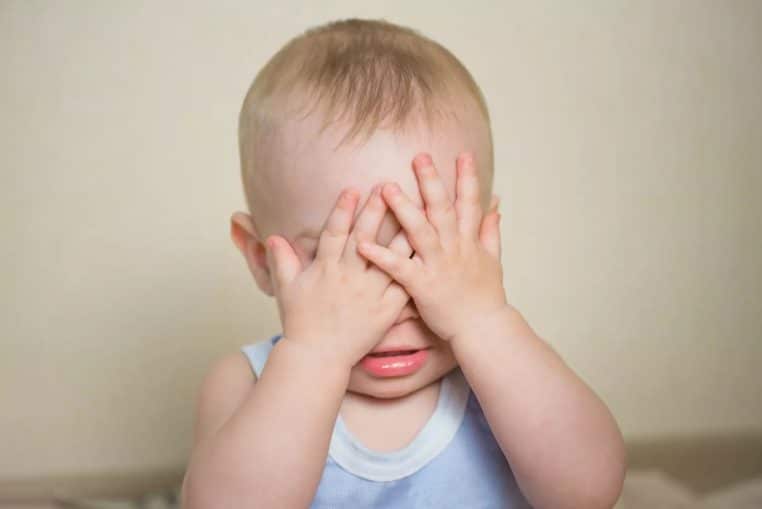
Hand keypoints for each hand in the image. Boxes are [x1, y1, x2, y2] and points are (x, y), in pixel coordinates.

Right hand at [264, 185, 412, 368]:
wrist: (318, 358)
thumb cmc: (301, 323)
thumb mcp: (287, 289)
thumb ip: (282, 260)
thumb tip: (272, 236)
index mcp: (326, 269)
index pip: (335, 233)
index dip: (343, 210)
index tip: (352, 189)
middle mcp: (349, 278)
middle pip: (365, 238)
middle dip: (375, 211)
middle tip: (387, 187)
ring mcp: (369, 294)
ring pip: (389, 258)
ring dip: (401, 233)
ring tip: (415, 211)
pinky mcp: (386, 310)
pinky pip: (403, 286)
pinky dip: (415, 268)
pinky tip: (428, 251)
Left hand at [357, 152, 508, 342]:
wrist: (482, 328)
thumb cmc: (485, 295)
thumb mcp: (493, 260)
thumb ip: (491, 231)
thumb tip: (496, 205)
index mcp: (469, 241)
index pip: (469, 204)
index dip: (467, 178)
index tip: (463, 154)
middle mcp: (454, 248)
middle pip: (442, 210)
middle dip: (431, 182)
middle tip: (419, 157)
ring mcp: (438, 266)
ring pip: (420, 232)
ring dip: (403, 209)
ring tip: (385, 188)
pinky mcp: (422, 285)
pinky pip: (398, 268)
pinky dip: (381, 255)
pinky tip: (362, 243)